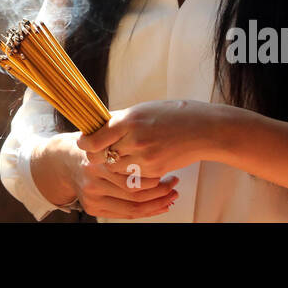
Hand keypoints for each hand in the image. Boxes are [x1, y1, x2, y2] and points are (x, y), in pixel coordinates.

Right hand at [34, 132, 180, 218]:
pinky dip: (146, 212)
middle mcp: (92, 178)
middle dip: (160, 190)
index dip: (155, 174)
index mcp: (98, 157)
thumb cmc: (91, 143)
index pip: (132, 172)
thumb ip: (122, 133)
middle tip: (175, 183)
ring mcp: (91, 195)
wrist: (63, 159)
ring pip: (132, 206)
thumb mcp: (105, 130)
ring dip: (157, 203)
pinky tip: (160, 206)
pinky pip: (125, 214)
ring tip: (172, 196)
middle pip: (134, 191)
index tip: (171, 169)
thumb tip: (154, 125)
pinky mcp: (92, 208)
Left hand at [77, 99, 216, 177]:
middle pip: (103, 157)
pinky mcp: (156, 170)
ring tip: (118, 157)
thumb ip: (120, 119)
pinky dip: (131, 173)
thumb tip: (99, 124)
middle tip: (97, 152)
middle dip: (98, 156)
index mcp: (130, 120)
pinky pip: (134, 177)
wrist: (204, 129)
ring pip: (116, 170)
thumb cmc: (174, 114)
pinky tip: (135, 163)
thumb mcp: (143, 110)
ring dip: (114, 165)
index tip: (83, 142)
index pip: (95, 138)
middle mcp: (135, 139)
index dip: (85, 143)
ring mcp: (146, 157)